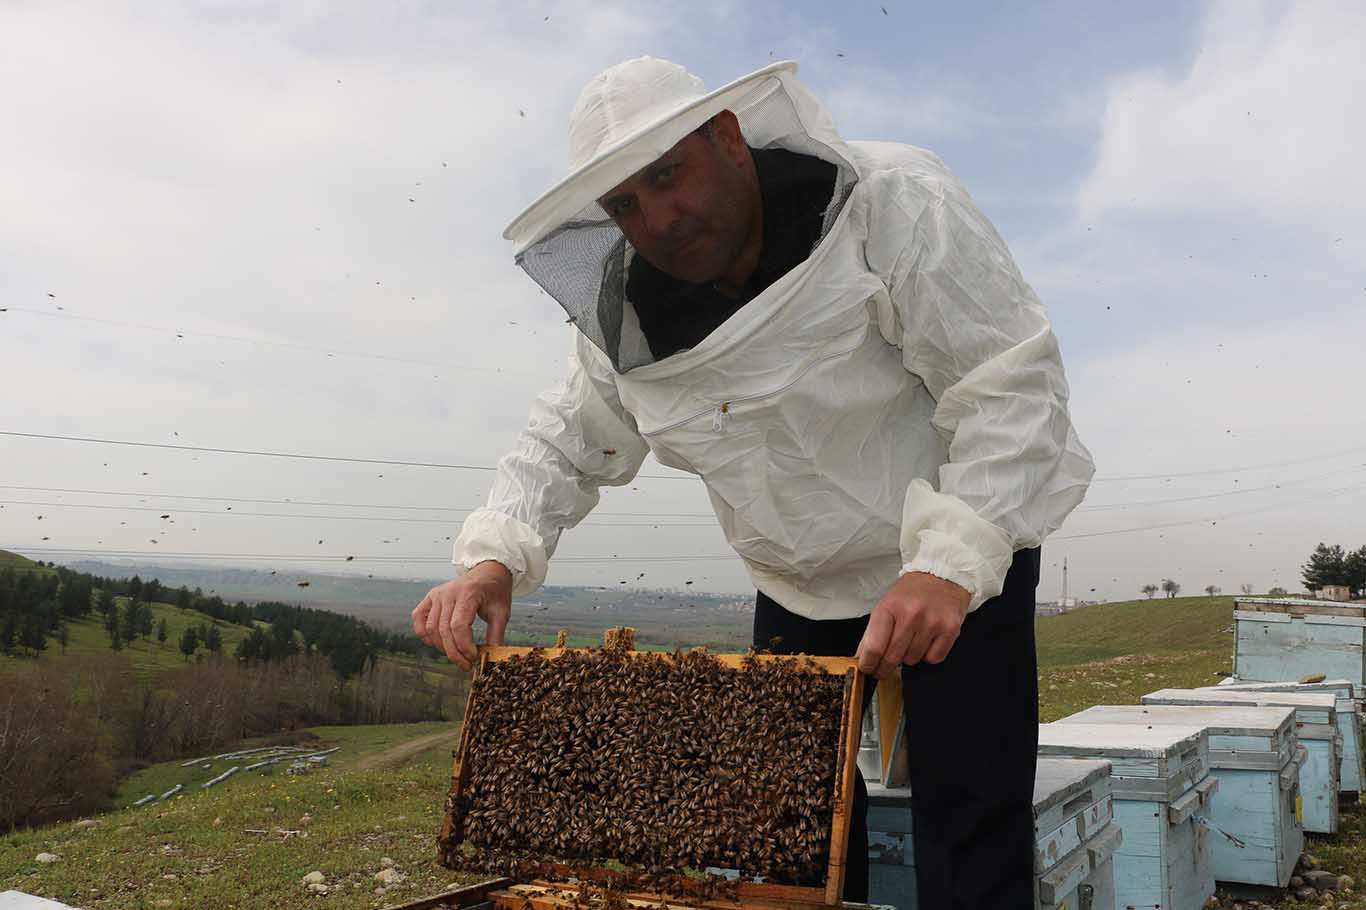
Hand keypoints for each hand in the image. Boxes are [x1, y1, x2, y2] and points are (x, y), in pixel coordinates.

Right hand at [411, 560, 512, 670]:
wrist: (488, 571)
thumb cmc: (495, 591)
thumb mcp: (502, 611)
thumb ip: (496, 634)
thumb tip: (491, 656)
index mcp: (468, 593)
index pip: (459, 626)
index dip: (464, 646)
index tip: (474, 657)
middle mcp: (448, 593)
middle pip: (444, 631)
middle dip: (454, 653)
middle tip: (466, 665)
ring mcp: (437, 594)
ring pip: (431, 628)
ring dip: (442, 647)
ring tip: (456, 656)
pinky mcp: (430, 597)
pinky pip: (418, 618)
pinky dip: (424, 633)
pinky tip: (436, 643)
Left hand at [855, 572, 970, 677]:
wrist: (942, 575)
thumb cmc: (912, 592)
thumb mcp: (886, 605)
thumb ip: (872, 632)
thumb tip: (862, 657)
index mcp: (889, 607)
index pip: (874, 647)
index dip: (868, 664)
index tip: (867, 669)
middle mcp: (911, 614)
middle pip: (892, 658)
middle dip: (885, 667)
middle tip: (883, 668)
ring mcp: (931, 622)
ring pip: (912, 660)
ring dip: (908, 657)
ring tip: (911, 640)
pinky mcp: (950, 629)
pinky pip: (933, 659)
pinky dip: (928, 655)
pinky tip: (927, 640)